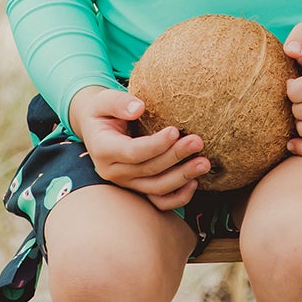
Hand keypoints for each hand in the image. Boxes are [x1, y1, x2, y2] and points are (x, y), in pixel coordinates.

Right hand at [68, 85, 211, 208]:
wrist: (97, 126)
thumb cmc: (103, 110)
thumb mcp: (104, 100)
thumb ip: (118, 103)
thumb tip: (138, 108)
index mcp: (103, 149)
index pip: (132, 152)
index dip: (155, 145)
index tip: (175, 131)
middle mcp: (113, 171)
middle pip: (149, 170)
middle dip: (175, 157)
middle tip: (197, 142)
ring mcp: (126, 183)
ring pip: (156, 188)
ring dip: (182, 177)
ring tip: (204, 163)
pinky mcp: (138, 188)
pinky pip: (158, 201)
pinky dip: (177, 198)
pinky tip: (195, 183)